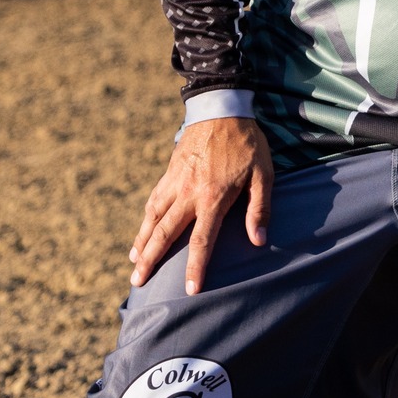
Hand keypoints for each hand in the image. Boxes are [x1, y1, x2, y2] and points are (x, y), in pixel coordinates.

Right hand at [128, 117, 272, 295]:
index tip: (188, 290)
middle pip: (165, 234)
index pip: (201, 240)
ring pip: (153, 218)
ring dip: (142, 242)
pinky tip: (142, 230)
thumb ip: (260, 208)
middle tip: (137, 283)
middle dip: (151, 260)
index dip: (195, 267)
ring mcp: (175, 182)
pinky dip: (145, 218)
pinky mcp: (169, 172)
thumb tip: (258, 240)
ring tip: (134, 263)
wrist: (221, 107)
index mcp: (213, 197)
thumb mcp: (264, 173)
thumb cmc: (247, 143)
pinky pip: (153, 200)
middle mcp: (188, 193)